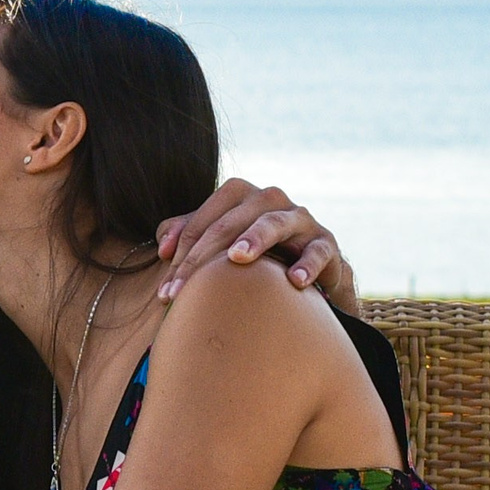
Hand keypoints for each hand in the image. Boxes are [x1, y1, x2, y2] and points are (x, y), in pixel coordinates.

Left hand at [155, 178, 356, 312]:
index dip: (181, 253)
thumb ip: (190, 237)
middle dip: (203, 258)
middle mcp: (269, 200)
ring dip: (255, 238)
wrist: (311, 269)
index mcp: (240, 197)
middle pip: (230, 221)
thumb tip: (163, 247)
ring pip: (274, 222)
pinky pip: (318, 250)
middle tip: (183, 292)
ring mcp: (300, 219)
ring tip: (237, 258)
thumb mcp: (222, 244)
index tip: (166, 292)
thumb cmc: (258, 254)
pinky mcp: (326, 242)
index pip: (203, 220)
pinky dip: (308, 264)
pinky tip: (294, 281)